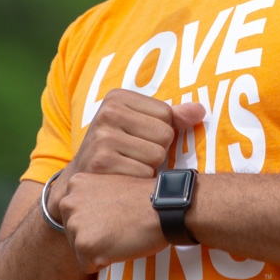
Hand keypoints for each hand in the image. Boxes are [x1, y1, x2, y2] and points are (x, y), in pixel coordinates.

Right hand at [47, 89, 203, 225]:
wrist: (79, 182)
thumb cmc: (117, 150)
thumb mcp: (139, 126)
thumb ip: (172, 118)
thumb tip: (200, 111)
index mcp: (117, 97)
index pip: (167, 114)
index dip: (160, 133)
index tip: (138, 138)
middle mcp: (108, 112)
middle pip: (164, 135)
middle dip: (156, 151)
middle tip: (133, 156)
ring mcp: (103, 137)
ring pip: (156, 156)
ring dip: (148, 168)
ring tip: (128, 166)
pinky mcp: (102, 162)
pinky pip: (145, 174)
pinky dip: (139, 182)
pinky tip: (123, 179)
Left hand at [58, 172, 169, 271]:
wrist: (163, 207)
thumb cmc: (142, 198)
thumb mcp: (107, 186)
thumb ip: (90, 197)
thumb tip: (86, 214)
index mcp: (75, 183)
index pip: (74, 213)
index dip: (96, 219)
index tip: (113, 213)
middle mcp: (69, 202)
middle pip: (74, 233)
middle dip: (94, 235)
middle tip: (118, 224)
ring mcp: (75, 224)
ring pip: (80, 250)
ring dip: (100, 248)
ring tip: (120, 233)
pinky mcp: (84, 245)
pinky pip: (88, 266)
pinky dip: (104, 262)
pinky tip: (119, 245)